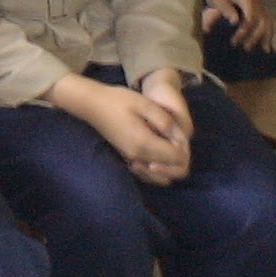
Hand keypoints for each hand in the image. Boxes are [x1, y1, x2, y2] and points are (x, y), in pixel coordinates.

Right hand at [46, 72, 189, 185]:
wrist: (92, 104)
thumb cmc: (118, 100)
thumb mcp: (145, 104)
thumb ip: (165, 122)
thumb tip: (179, 138)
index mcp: (144, 143)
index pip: (178, 158)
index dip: (183, 146)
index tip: (176, 131)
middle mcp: (139, 157)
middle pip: (173, 171)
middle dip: (180, 156)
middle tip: (173, 136)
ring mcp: (132, 160)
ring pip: (162, 176)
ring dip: (170, 164)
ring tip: (166, 143)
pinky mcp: (127, 159)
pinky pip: (150, 174)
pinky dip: (158, 168)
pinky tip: (156, 152)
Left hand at [202, 0, 274, 50]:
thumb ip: (225, 8)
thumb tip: (234, 21)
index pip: (250, 18)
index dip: (244, 31)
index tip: (234, 42)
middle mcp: (258, 3)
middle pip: (262, 22)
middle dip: (255, 37)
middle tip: (245, 48)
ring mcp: (262, 7)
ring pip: (269, 24)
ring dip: (266, 38)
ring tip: (263, 51)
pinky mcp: (262, 12)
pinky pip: (269, 25)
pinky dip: (269, 36)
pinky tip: (268, 48)